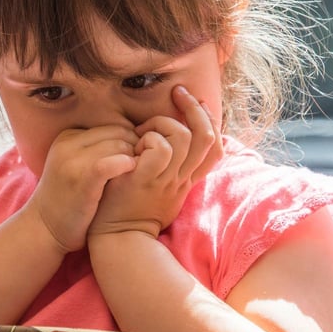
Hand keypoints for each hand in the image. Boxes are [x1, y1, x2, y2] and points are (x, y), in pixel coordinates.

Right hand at [25, 124, 137, 254]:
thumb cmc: (67, 200)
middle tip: (141, 167)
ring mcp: (72, 161)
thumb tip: (132, 139)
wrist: (44, 229)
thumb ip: (94, 150)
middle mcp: (67, 144)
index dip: (128, 141)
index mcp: (67, 137)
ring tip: (137, 174)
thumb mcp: (73, 166)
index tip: (134, 159)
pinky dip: (126, 165)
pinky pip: (112, 162)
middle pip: (117, 133)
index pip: (110, 127)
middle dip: (134, 147)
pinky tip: (131, 175)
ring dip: (134, 157)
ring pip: (119, 145)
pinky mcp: (82, 178)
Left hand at [90, 85, 222, 237]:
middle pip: (205, 136)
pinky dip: (148, 138)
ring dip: (161, 123)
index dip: (211, 122)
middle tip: (177, 93)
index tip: (197, 103)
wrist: (118, 238)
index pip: (214, 148)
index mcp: (186, 181)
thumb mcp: (158, 190)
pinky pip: (160, 148)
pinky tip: (134, 146)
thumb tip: (166, 142)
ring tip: (141, 131)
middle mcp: (181, 179)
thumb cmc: (129, 211)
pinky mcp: (146, 180)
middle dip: (193, 109)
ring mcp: (166, 179)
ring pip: (183, 136)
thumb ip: (167, 169)